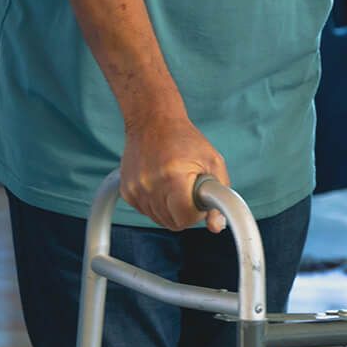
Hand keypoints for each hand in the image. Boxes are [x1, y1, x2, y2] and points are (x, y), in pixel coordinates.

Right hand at [120, 111, 231, 232]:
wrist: (152, 120)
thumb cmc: (186, 139)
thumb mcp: (212, 162)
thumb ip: (220, 197)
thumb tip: (215, 227)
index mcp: (173, 178)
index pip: (185, 219)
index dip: (197, 212)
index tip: (198, 196)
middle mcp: (150, 186)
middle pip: (173, 223)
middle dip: (185, 211)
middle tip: (188, 188)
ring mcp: (135, 189)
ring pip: (159, 220)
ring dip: (170, 208)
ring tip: (174, 183)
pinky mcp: (126, 191)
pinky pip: (146, 212)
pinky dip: (156, 203)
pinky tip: (161, 183)